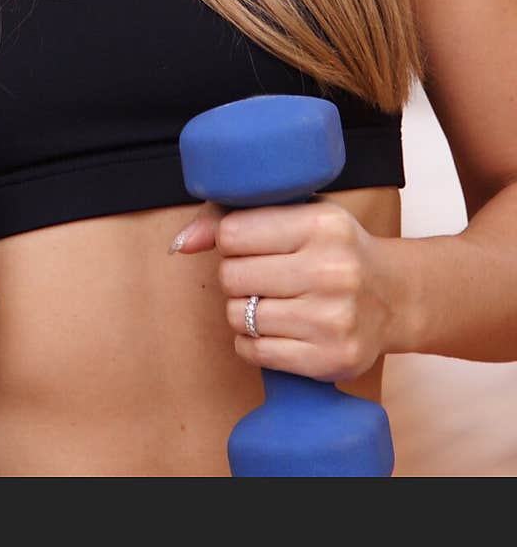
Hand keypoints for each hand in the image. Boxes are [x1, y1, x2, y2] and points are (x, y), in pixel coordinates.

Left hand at [168, 199, 396, 381]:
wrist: (394, 296)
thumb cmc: (332, 248)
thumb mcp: (296, 214)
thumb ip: (232, 218)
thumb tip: (180, 244)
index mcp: (321, 225)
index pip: (233, 233)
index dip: (231, 240)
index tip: (250, 244)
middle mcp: (331, 271)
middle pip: (231, 276)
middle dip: (236, 277)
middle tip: (260, 275)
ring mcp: (333, 319)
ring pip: (238, 316)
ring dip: (243, 310)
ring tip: (269, 301)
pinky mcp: (330, 359)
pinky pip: (254, 352)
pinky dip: (252, 342)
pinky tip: (275, 329)